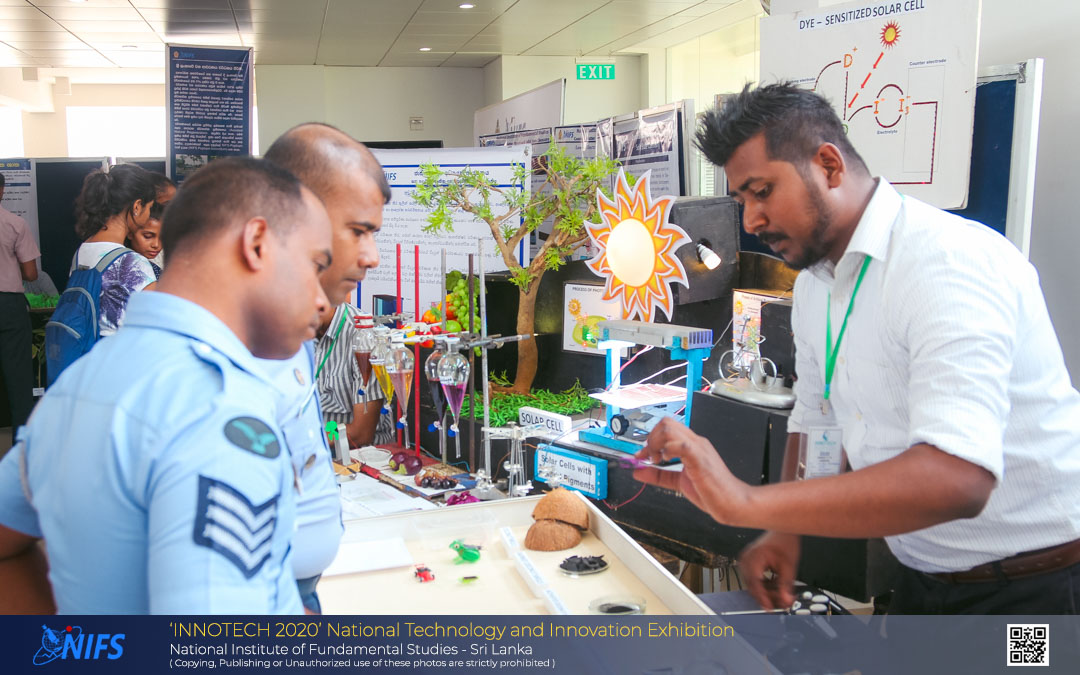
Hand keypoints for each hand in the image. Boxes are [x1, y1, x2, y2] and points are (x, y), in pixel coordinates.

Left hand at [631, 417, 749, 523]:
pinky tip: (666, 461)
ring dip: (655, 443)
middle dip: (650, 438)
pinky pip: (682, 445)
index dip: (649, 439)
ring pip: (670, 429)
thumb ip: (658, 475)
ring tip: (656, 459)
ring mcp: (698, 449)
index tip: (641, 455)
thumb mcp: (678, 482)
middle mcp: (695, 443)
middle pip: (666, 423)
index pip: (667, 428)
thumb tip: (638, 471)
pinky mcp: (701, 460)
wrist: (733, 503)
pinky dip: (668, 451)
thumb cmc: (713, 491)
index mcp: (691, 446)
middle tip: (648, 457)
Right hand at [738, 531, 800, 609]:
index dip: (763, 598)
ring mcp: (745, 560)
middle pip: (752, 585)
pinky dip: (763, 585)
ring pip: (753, 584)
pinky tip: (774, 587)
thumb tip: (785, 600)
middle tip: (780, 604)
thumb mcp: (789, 566)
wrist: (782, 530)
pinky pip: (753, 578)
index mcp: (754, 557)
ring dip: (765, 591)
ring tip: (780, 596)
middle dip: (766, 596)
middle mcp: (746, 558)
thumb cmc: (784, 541)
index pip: (755, 583)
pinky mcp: (748, 562)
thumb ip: (786, 585)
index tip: (770, 608)